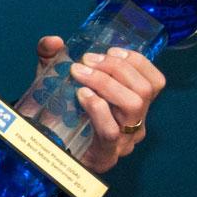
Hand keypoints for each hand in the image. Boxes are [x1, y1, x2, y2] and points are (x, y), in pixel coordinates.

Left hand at [34, 35, 165, 174]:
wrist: (43, 147)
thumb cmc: (58, 114)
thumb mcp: (56, 81)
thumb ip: (51, 58)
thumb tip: (54, 41)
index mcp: (132, 105)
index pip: (154, 82)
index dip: (137, 62)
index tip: (111, 51)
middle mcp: (135, 124)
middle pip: (144, 90)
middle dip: (116, 67)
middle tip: (86, 60)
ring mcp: (123, 141)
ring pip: (133, 106)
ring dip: (106, 82)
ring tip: (79, 74)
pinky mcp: (106, 155)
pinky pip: (110, 130)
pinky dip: (98, 107)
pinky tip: (82, 95)